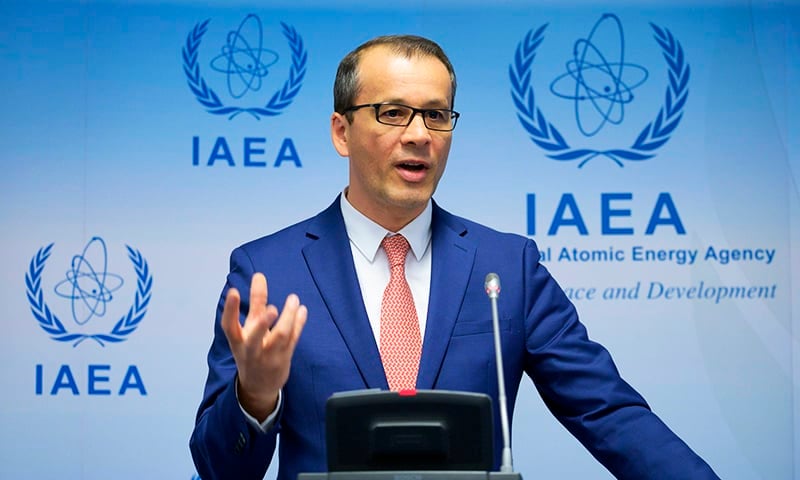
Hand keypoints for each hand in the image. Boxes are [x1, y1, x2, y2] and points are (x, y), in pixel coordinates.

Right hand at [221, 273, 306, 420]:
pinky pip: (293, 339)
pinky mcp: (283, 358)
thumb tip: (259, 277)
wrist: (257, 387)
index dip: (230, 309)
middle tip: (270, 309)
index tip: (233, 291)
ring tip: (293, 299)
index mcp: (237, 341)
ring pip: (279, 337)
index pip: (229, 325)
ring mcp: (268, 356)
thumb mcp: (247, 332)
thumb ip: (255, 307)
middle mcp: (251, 350)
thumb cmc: (251, 351)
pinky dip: (298, 324)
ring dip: (288, 317)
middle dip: (262, 323)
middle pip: (255, 337)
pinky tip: (302, 310)